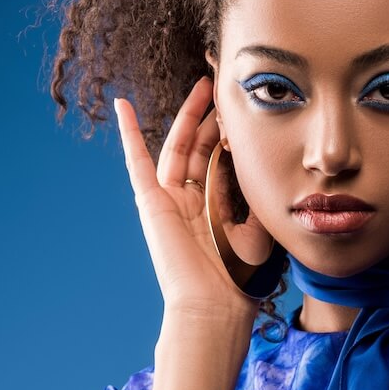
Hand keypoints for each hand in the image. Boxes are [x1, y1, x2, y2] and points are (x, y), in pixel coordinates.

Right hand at [113, 77, 273, 322]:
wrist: (214, 305)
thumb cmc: (240, 276)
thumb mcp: (258, 228)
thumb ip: (256, 196)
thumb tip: (266, 163)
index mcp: (215, 205)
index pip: (223, 157)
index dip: (233, 131)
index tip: (246, 106)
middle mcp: (191, 198)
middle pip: (202, 145)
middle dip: (214, 115)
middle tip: (226, 85)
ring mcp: (169, 198)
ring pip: (179, 146)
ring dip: (190, 115)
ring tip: (203, 84)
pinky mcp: (151, 202)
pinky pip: (137, 161)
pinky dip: (128, 133)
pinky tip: (122, 105)